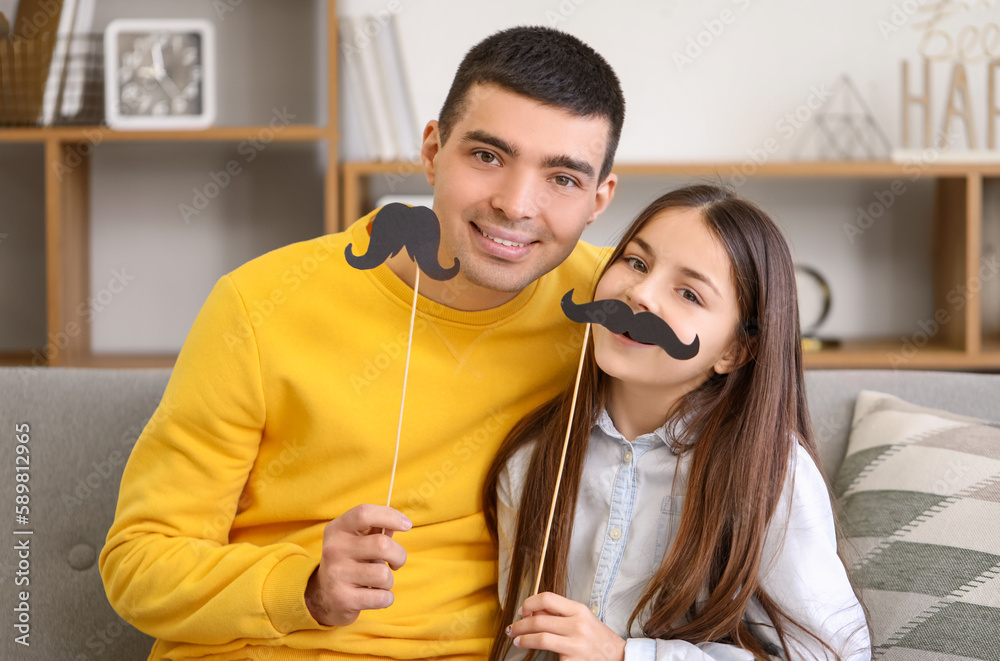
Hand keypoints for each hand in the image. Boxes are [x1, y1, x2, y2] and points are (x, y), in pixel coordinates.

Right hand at [305, 504, 410, 625]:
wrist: (323, 597)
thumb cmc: (349, 562)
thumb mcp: (356, 540)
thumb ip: (377, 528)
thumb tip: (400, 523)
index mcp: (337, 529)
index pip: (364, 513)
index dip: (390, 516)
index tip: (407, 524)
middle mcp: (334, 549)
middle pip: (382, 544)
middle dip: (399, 555)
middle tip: (395, 562)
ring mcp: (337, 575)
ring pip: (383, 574)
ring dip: (389, 580)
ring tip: (377, 581)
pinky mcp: (343, 599)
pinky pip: (382, 597)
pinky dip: (387, 598)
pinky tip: (375, 596)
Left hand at [507, 592, 625, 659]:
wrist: (617, 657)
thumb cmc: (597, 637)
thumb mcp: (581, 618)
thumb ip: (558, 614)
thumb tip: (532, 610)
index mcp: (578, 610)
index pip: (547, 599)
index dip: (529, 603)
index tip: (521, 610)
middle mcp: (577, 626)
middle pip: (539, 621)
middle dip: (520, 625)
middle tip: (512, 629)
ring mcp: (575, 645)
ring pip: (540, 639)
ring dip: (524, 640)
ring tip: (518, 641)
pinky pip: (551, 656)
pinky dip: (539, 654)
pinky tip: (535, 654)